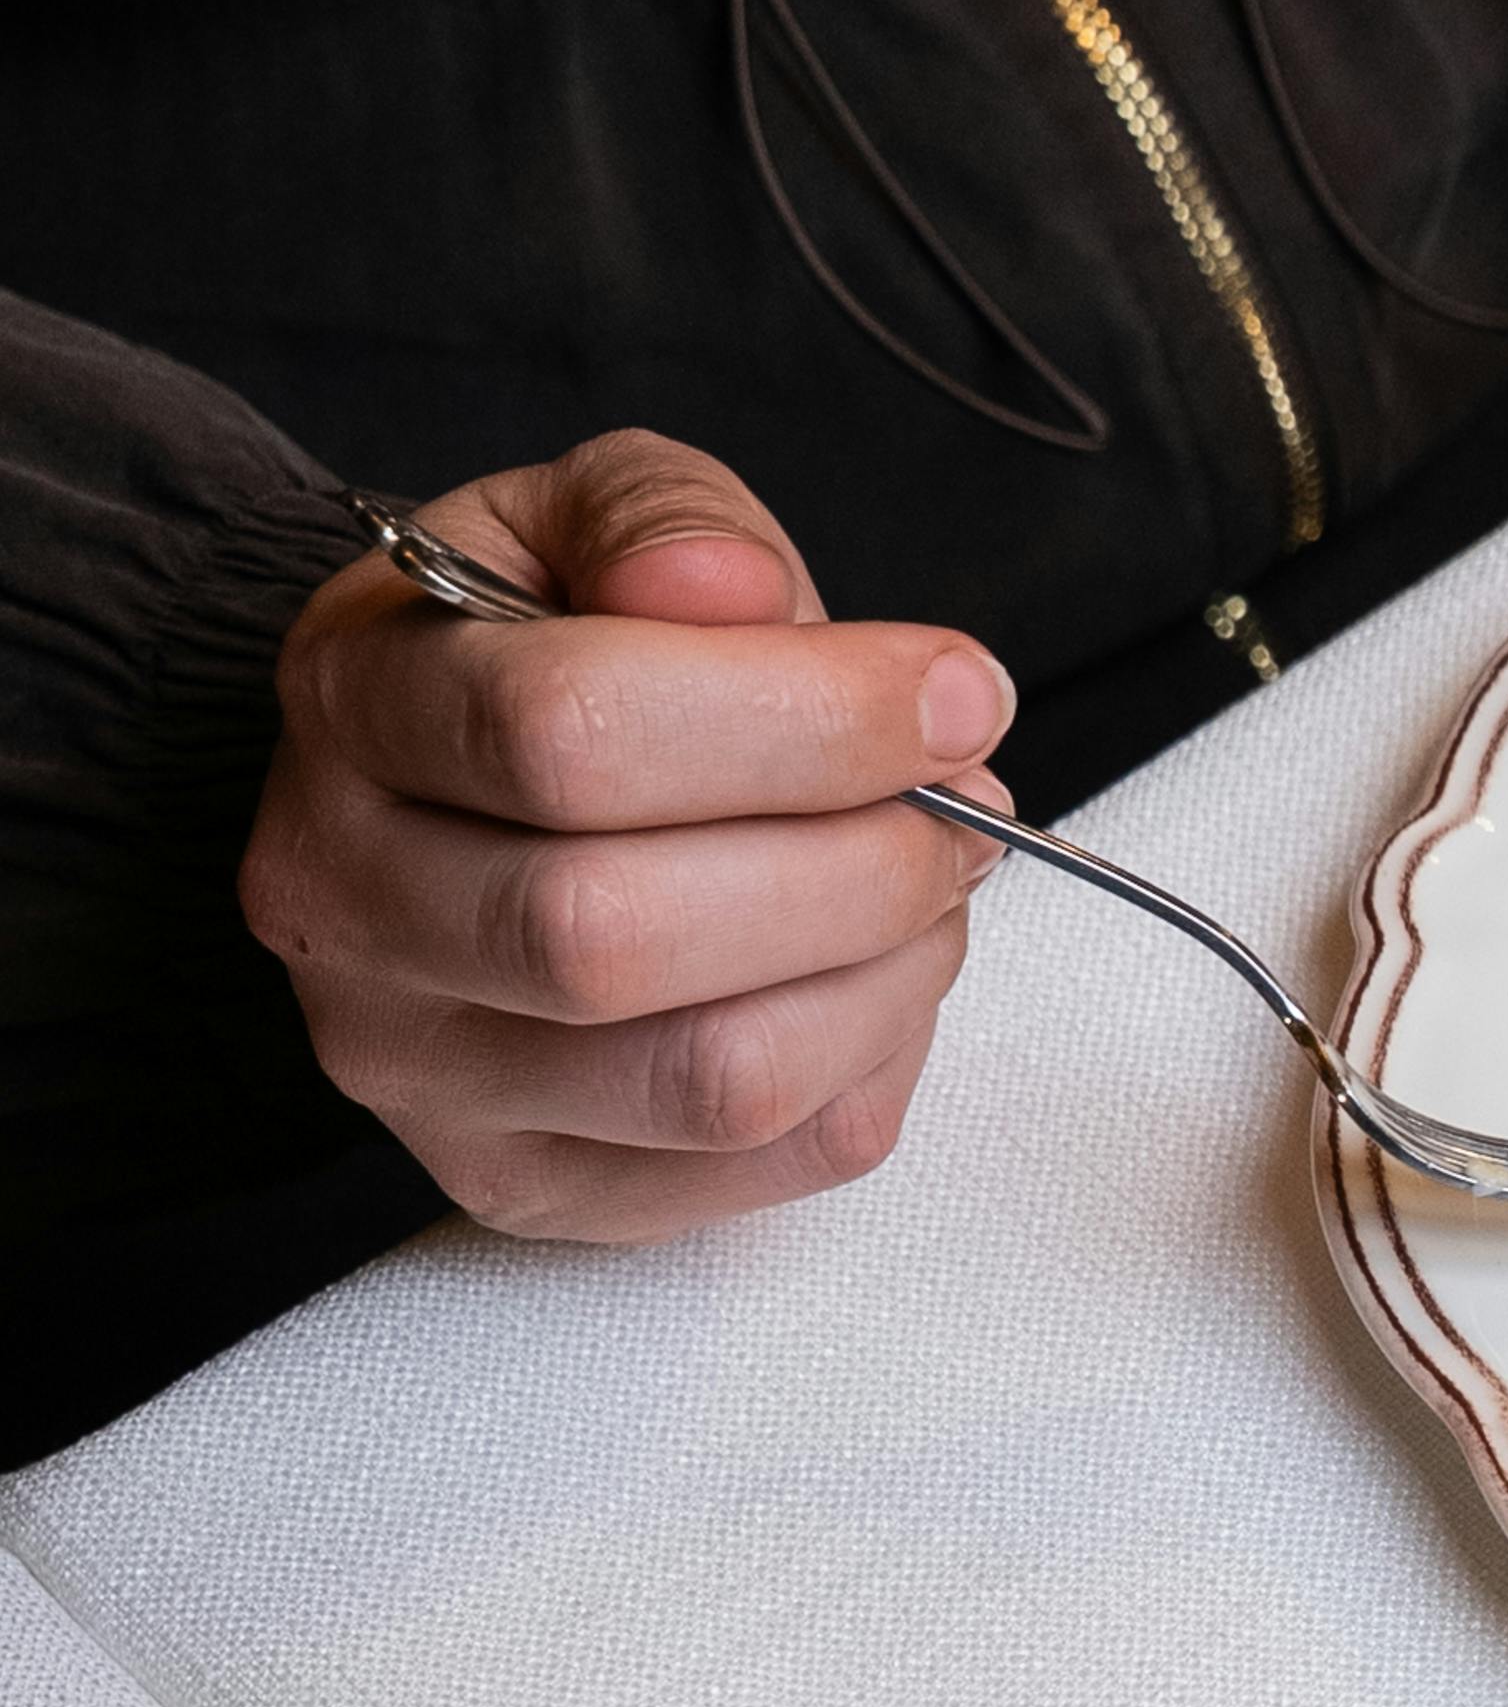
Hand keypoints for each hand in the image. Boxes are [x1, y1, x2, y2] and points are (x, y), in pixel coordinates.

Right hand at [243, 430, 1010, 1245]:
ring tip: (933, 889)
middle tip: (962, 805)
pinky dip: (872, 1070)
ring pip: (710, 1080)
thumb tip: (742, 595)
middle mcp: (346, 907)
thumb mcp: (586, 521)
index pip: (567, 733)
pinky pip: (758, 1170)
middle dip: (859, 867)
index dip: (805, 718)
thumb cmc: (546, 651)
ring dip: (885, 981)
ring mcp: (423, 1073)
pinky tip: (876, 978)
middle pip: (621, 934)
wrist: (460, 793)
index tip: (952, 692)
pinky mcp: (525, 1186)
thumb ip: (664, 525)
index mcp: (349, 706)